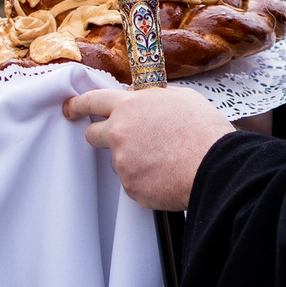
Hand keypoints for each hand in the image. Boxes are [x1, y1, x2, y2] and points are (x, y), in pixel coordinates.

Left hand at [63, 86, 233, 209]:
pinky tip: (166, 174)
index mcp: (129, 107)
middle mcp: (119, 134)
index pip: (92, 101)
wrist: (215, 166)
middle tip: (122, 140)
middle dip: (102, 135)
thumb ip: (152, 99)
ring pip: (119, 160)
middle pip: (93, 134)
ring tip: (164, 159)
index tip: (70, 108)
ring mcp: (123, 163)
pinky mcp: (131, 188)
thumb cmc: (203, 130)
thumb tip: (144, 103)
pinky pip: (132, 182)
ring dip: (133, 159)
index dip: (78, 104)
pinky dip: (145, 179)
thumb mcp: (180, 98)